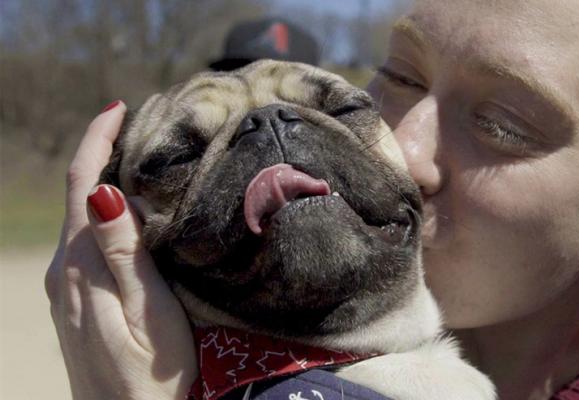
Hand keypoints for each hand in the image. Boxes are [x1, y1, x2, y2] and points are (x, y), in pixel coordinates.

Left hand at [45, 101, 196, 399]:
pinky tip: (123, 208)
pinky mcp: (72, 298)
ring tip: (136, 155)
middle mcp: (63, 269)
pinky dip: (101, 208)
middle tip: (137, 123)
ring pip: (78, 214)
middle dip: (100, 152)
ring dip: (100, 178)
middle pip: (76, 194)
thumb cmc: (152, 375)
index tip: (119, 108)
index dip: (96, 141)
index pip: (79, 185)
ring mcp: (64, 285)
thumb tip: (100, 191)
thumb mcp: (147, 313)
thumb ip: (121, 253)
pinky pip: (83, 237)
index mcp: (80, 267)